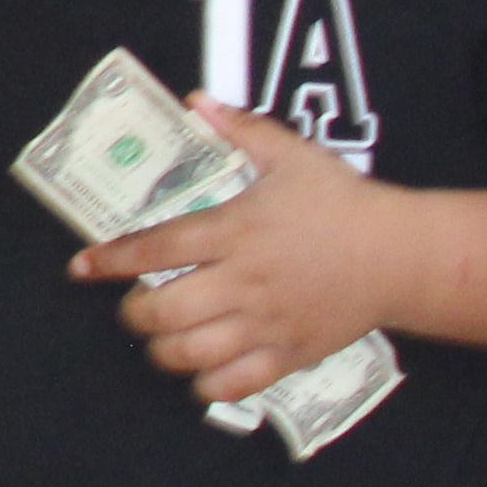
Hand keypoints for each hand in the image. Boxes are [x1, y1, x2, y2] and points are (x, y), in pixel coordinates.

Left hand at [87, 100, 418, 404]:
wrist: (405, 255)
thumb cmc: (344, 203)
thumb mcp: (293, 155)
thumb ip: (241, 128)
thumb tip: (196, 100)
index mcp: (234, 231)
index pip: (155, 248)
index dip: (110, 260)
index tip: (82, 267)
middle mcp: (243, 281)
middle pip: (163, 310)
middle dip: (132, 313)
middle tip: (132, 307)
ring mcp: (266, 322)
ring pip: (192, 353)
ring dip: (162, 351)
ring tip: (159, 340)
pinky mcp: (291, 353)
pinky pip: (237, 384)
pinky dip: (207, 386)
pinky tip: (198, 374)